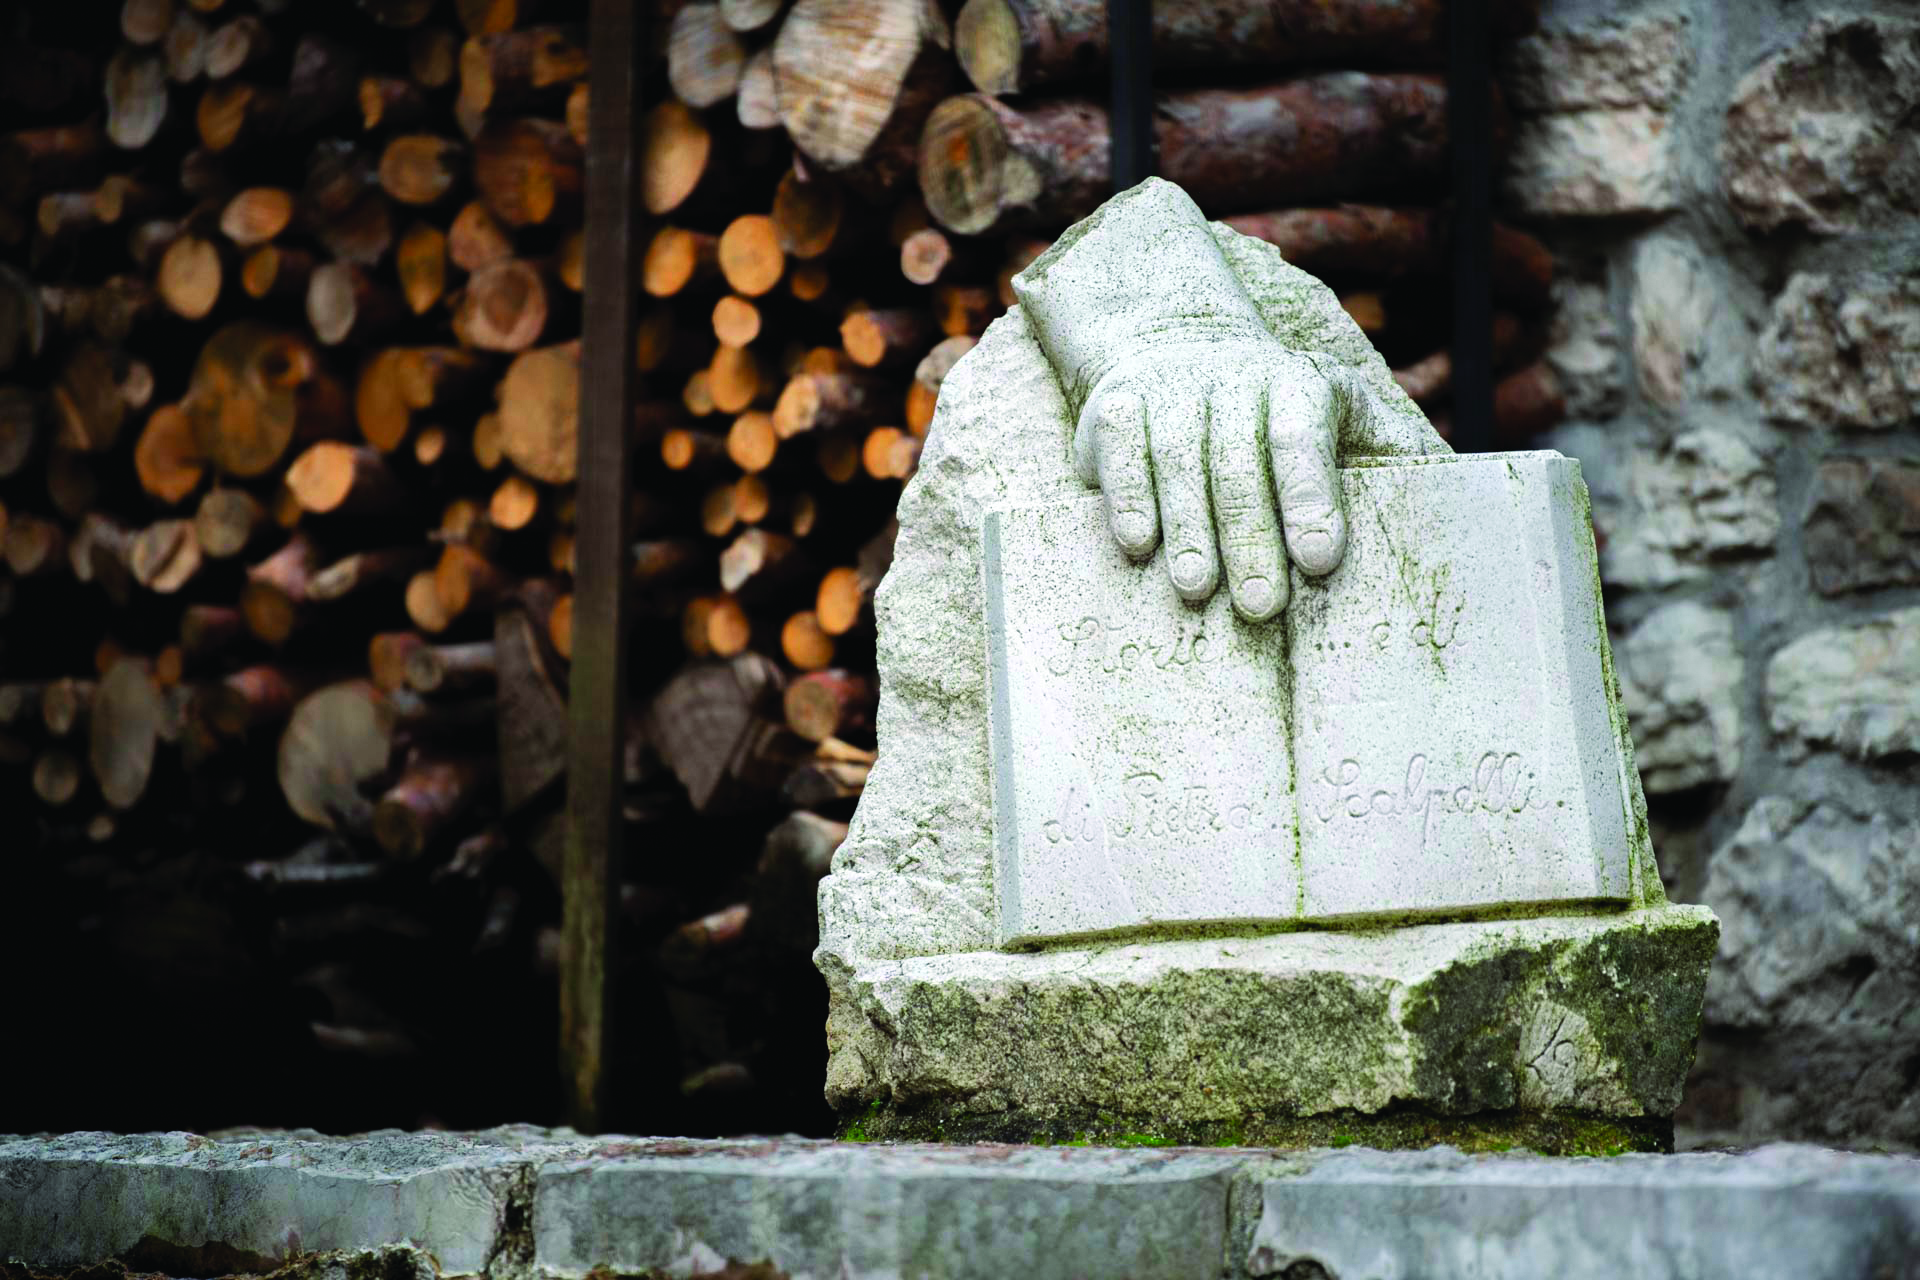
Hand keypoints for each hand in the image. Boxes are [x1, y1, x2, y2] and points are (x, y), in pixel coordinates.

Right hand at [1073, 340, 1370, 620]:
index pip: (1305, 437)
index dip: (1312, 497)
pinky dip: (1126, 495)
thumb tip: (1463, 504)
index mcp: (1297, 385)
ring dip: (1188, 528)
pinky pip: (1121, 448)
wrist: (1177, 341)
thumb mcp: (1344, 413)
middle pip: (1239, 461)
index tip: (1320, 561)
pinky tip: (1138, 545)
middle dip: (1250, 536)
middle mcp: (1233, 380)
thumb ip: (1392, 454)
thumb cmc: (1277, 408)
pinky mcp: (1116, 404)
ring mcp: (1171, 389)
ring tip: (1197, 589)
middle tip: (1261, 606)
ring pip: (1178, 458)